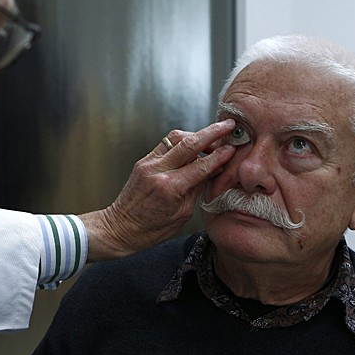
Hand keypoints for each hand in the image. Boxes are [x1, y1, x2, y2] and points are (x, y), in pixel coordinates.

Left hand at [80, 119, 235, 260]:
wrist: (120, 227)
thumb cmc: (152, 229)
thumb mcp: (182, 214)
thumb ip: (197, 189)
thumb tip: (213, 170)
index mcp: (170, 187)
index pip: (201, 165)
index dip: (220, 155)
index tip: (233, 147)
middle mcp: (157, 170)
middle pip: (190, 143)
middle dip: (212, 132)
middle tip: (228, 124)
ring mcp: (148, 163)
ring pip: (176, 137)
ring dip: (196, 134)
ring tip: (212, 138)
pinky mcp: (143, 161)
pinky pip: (166, 144)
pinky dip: (181, 142)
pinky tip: (192, 146)